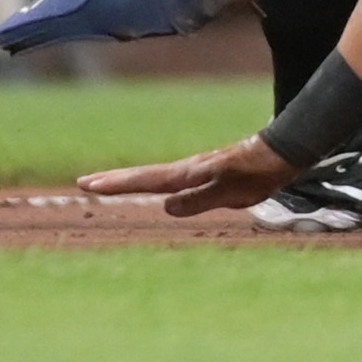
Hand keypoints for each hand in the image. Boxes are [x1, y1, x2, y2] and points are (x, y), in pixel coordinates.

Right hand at [81, 135, 300, 215]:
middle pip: (142, 175)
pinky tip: (151, 189)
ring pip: (153, 176)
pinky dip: (148, 182)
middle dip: (113, 179)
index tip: (89, 185)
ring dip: (127, 180)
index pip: (144, 180)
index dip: (117, 184)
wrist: (277, 155)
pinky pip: (167, 180)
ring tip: (105, 184)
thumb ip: (198, 200)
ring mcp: (193, 171)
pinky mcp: (203, 175)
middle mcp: (185, 170)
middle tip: (84, 182)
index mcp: (187, 174)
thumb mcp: (228, 191)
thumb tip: (164, 206)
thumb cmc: (255, 174)